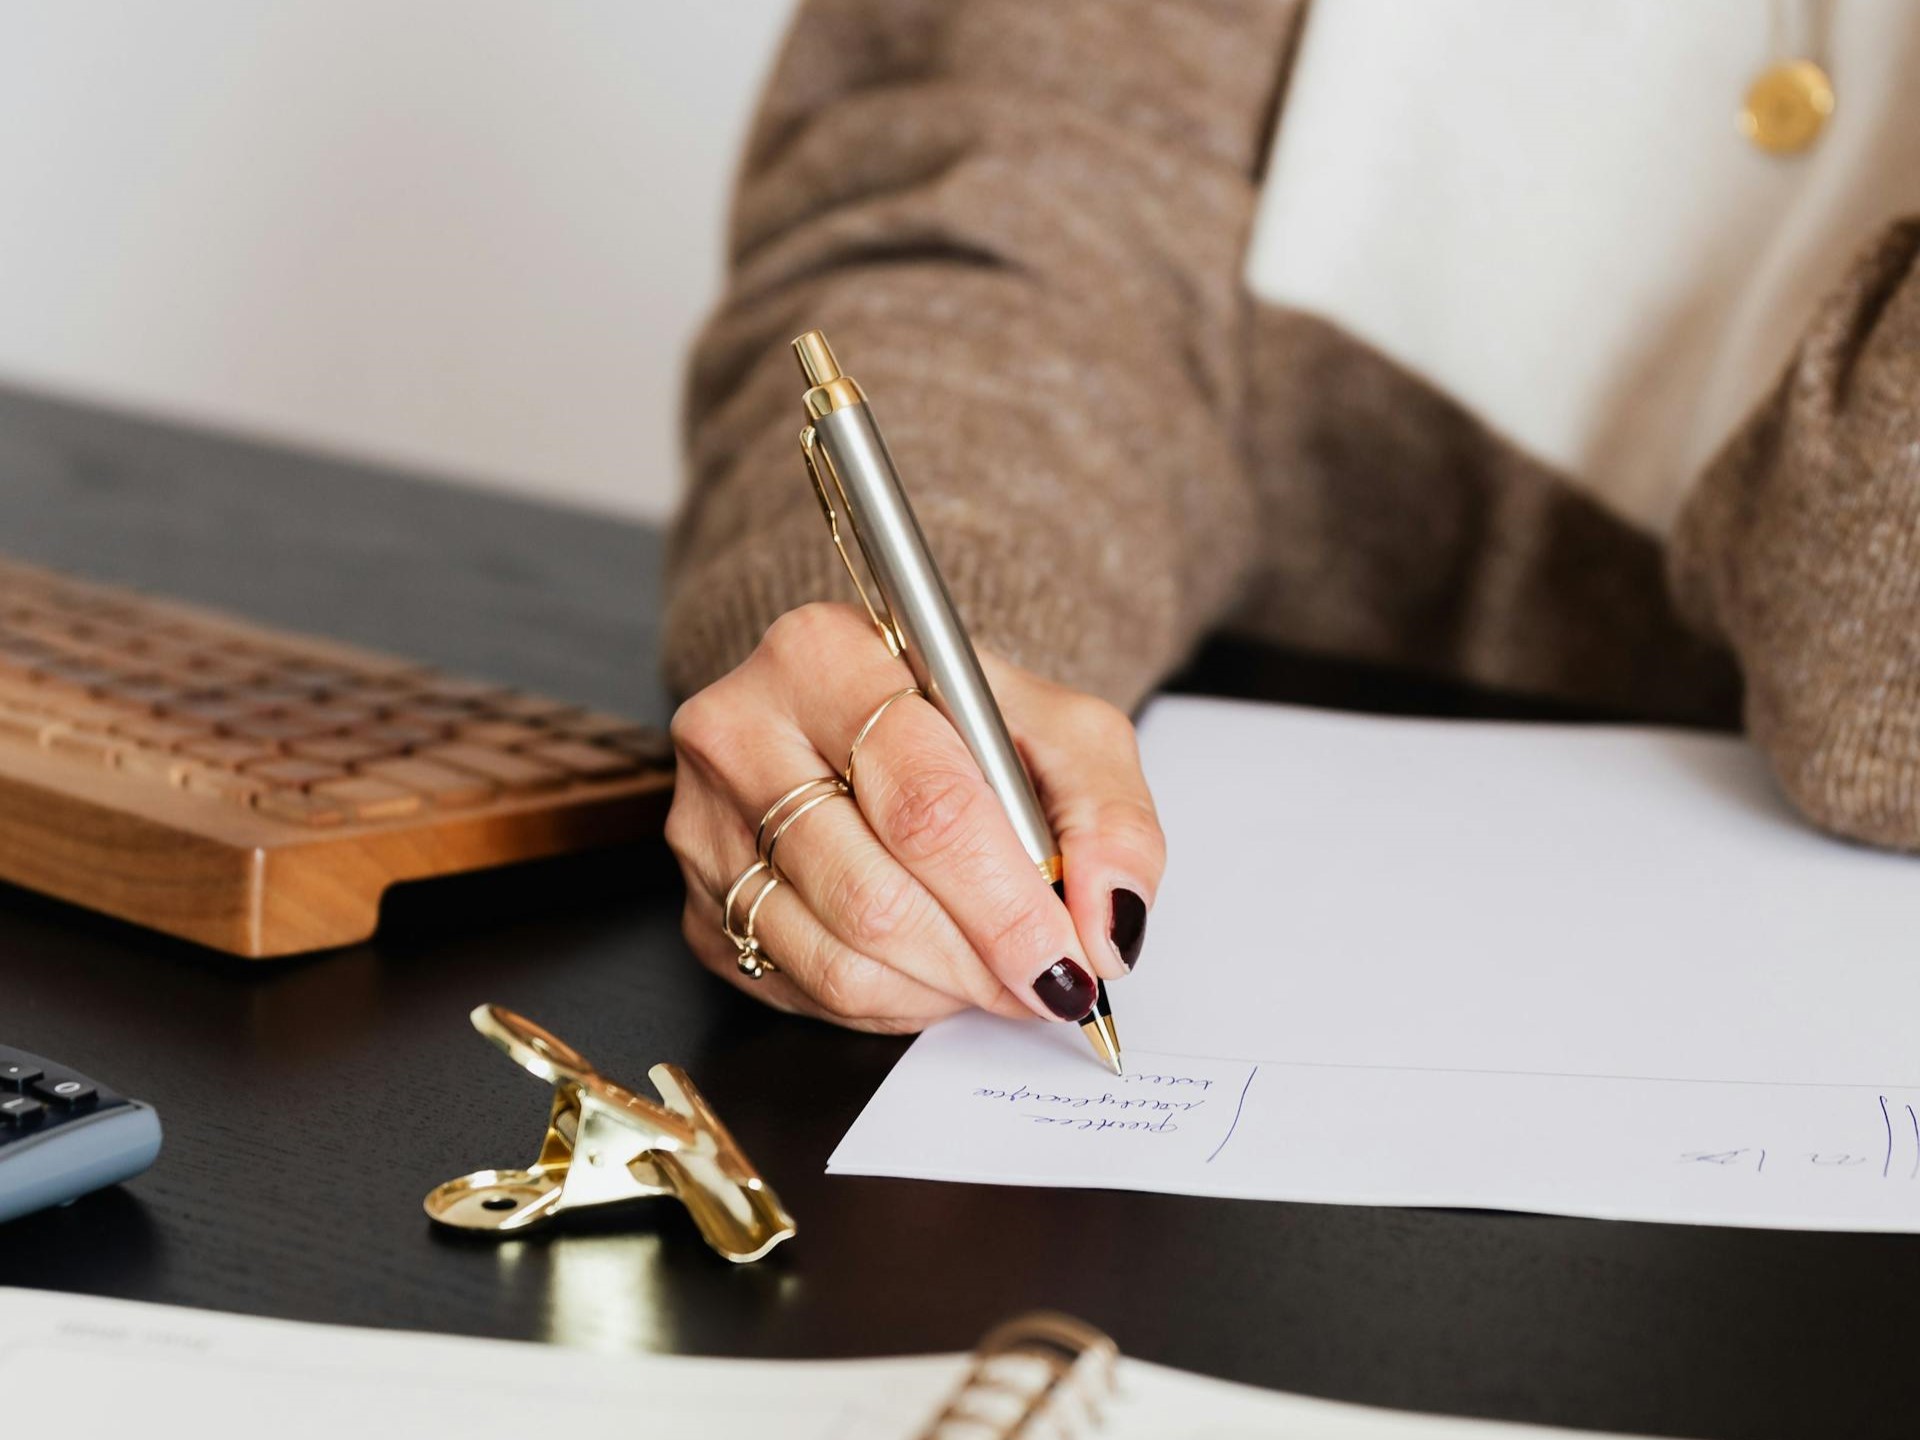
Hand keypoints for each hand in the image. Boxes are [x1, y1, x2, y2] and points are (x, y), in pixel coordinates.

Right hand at [665, 603, 1163, 1032]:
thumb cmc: (965, 725)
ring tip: (992, 970)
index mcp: (826, 655)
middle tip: (1046, 984)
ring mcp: (704, 823)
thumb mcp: (1064, 731)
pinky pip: (804, 989)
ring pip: (838, 957)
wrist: (873, 722)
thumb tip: (1108, 923)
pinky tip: (929, 966)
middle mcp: (741, 731)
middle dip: (981, 961)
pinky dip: (891, 1002)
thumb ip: (1109, 817)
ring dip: (941, 989)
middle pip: (875, 894)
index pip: (925, 803)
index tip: (1070, 959)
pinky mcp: (699, 904)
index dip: (1008, 902)